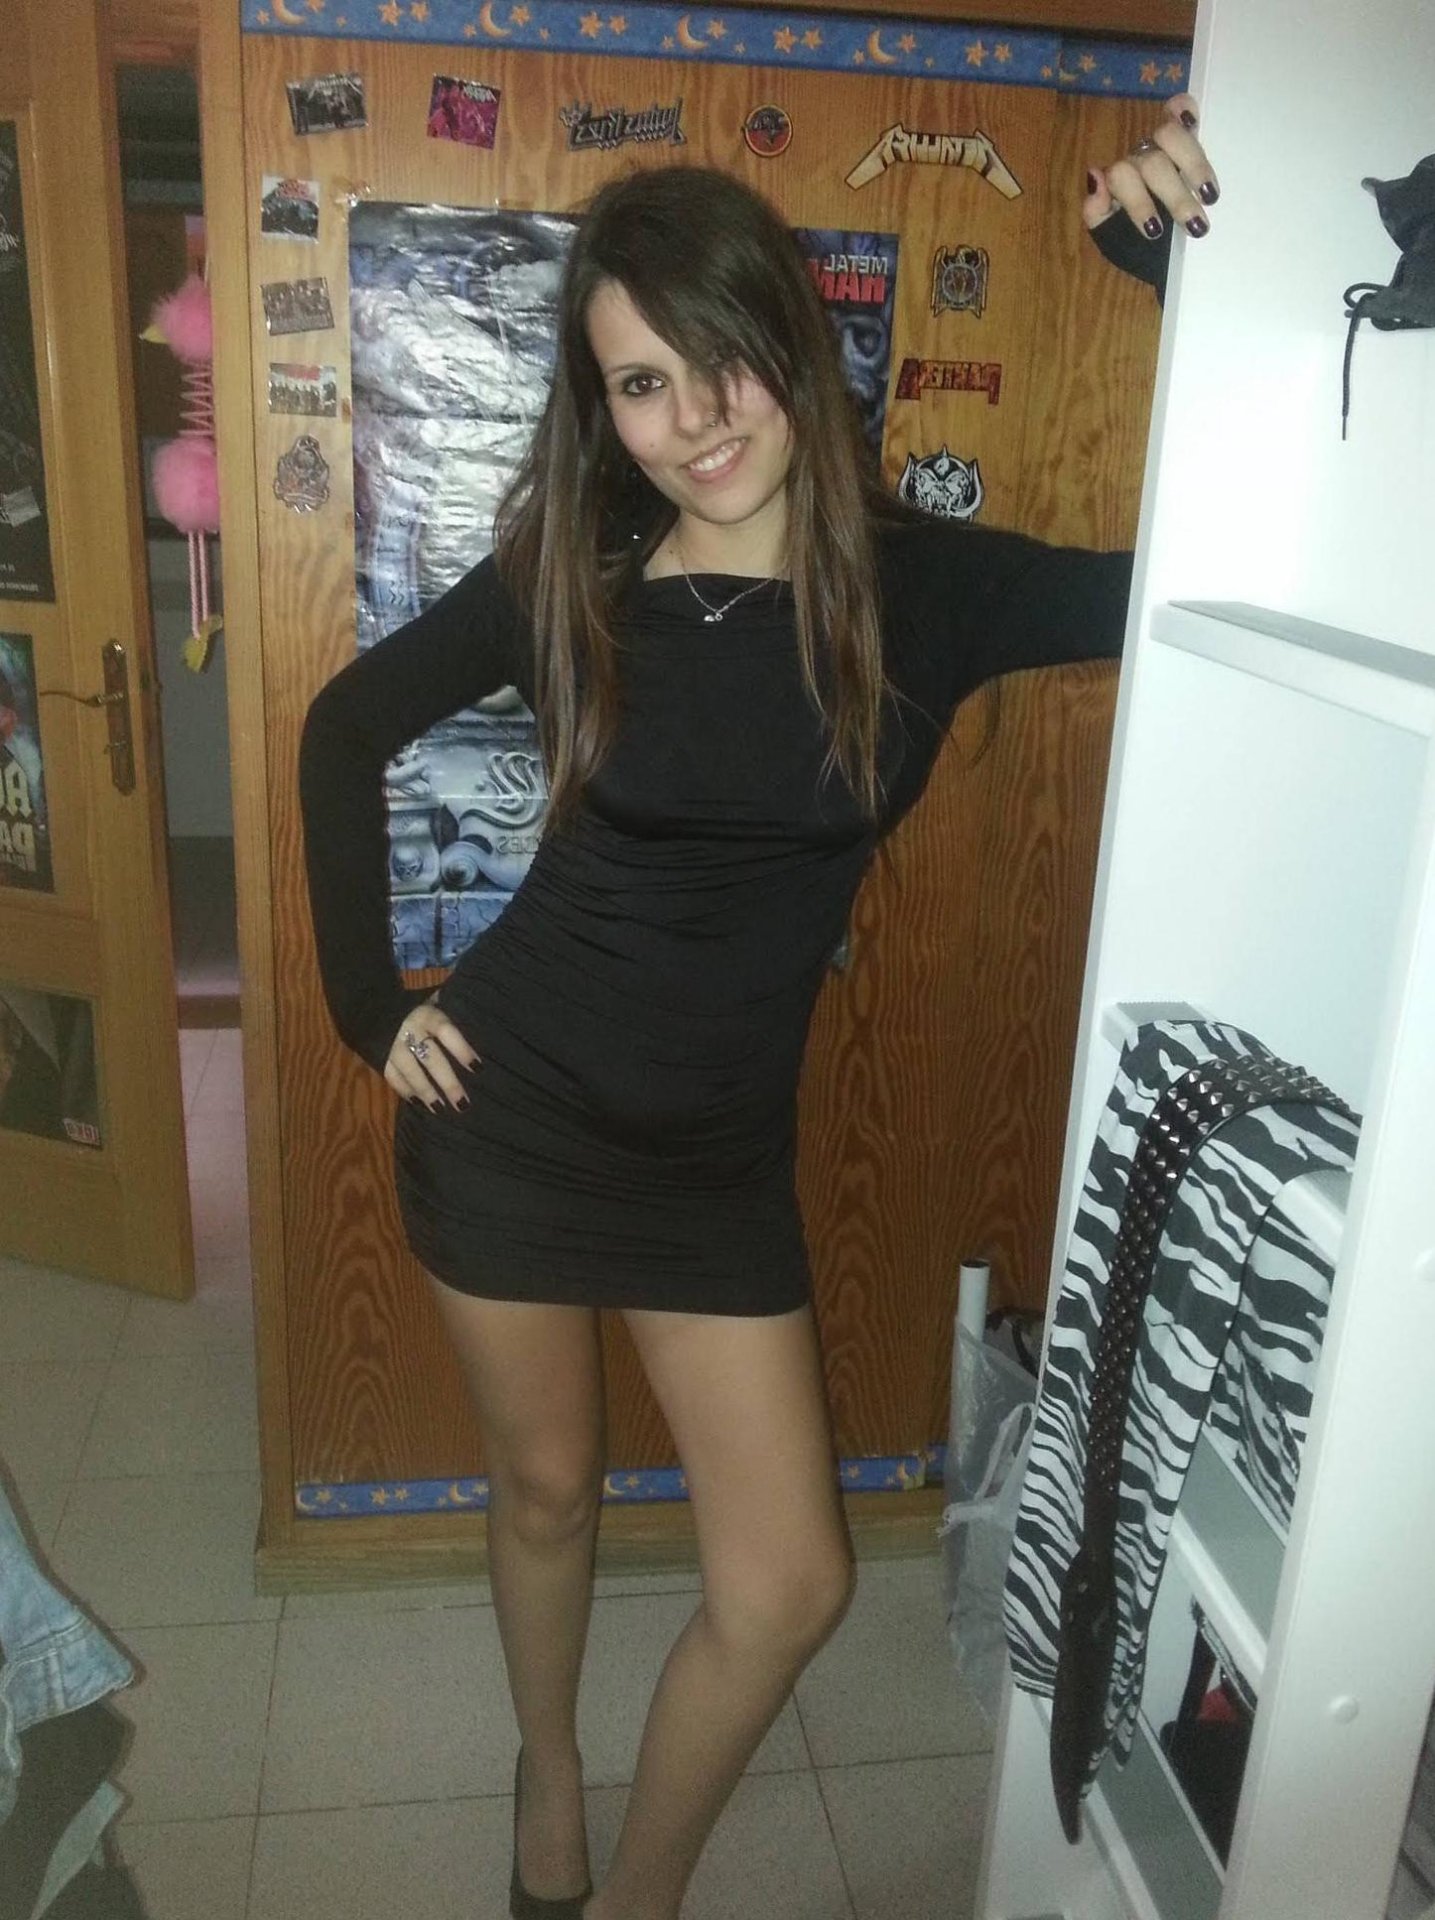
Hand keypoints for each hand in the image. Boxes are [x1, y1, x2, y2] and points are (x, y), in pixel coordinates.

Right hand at [385, 992, 481, 1110]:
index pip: (447, 1032)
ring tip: (440, 1108)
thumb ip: (449, 1007)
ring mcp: (393, 1046)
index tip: (478, 1068)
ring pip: (411, 1072)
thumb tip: (475, 1013)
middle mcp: (410, 1031)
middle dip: (448, 1082)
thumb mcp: (430, 1001)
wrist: (369, 1005)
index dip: (462, 1050)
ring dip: (426, 1092)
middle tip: (463, 1103)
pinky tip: (418, 1103)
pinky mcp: (379, 1057)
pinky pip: (392, 1077)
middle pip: (431, 1059)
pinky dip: (404, 1090)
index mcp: (427, 1016)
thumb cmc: (411, 1006)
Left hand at [1085, 94, 1219, 243]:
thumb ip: (1096, 212)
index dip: (1138, 203)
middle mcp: (1139, 157)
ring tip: (1209, 196)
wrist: (1159, 245)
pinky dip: (1185, 107)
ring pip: (1171, 135)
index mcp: (1120, 181)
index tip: (1156, 232)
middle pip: (1154, 163)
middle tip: (1194, 226)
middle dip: (1175, 197)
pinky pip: (1179, 105)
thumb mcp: (1112, 237)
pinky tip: (1195, 122)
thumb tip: (1094, 177)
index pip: (1121, 177)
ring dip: (1193, 166)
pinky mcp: (1183, 128)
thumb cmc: (1135, 240)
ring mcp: (1161, 140)